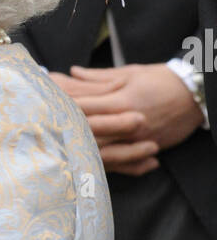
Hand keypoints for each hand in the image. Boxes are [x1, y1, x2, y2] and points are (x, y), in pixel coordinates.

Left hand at [48, 64, 202, 175]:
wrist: (197, 95)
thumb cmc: (162, 79)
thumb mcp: (130, 72)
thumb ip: (98, 77)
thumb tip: (72, 71)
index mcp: (120, 100)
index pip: (84, 106)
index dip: (61, 108)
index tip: (42, 108)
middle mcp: (126, 122)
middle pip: (88, 132)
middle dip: (65, 132)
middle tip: (43, 134)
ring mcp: (136, 139)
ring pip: (103, 151)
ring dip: (81, 152)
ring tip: (59, 153)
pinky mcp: (145, 148)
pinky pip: (123, 162)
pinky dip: (106, 165)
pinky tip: (88, 167)